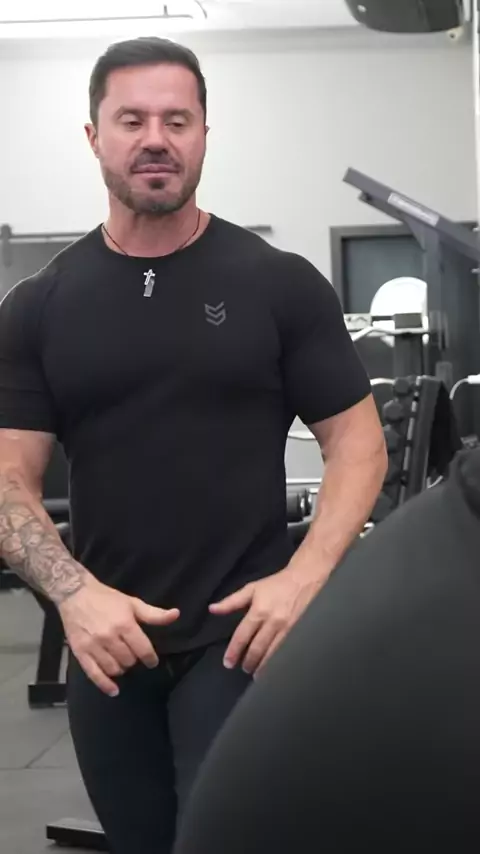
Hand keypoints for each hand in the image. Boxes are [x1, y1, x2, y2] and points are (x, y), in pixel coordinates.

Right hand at [59, 577, 179, 696]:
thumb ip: (154, 614)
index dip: (150, 658)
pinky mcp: (80, 653)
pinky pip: (94, 674)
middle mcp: (110, 637)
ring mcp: (94, 646)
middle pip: (129, 661)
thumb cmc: (107, 598)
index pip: (143, 650)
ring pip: (114, 669)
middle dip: (134, 660)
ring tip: (121, 662)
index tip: (152, 661)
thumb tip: (176, 615)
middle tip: (132, 655)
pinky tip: (114, 690)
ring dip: (121, 669)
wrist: (75, 594)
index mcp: (125, 624)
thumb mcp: (132, 603)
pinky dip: (105, 685)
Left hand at [209, 567, 320, 676]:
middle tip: (244, 668)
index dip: (234, 651)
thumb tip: (211, 609)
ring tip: (256, 673)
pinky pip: (287, 652)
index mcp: (259, 611)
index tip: (228, 663)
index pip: (242, 636)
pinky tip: (274, 668)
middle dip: (248, 662)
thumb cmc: (276, 585)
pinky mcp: (300, 634)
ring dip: (263, 667)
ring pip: (273, 654)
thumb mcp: (251, 589)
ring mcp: (288, 629)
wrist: (305, 579)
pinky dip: (279, 662)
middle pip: (257, 648)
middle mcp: (273, 622)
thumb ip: (231, 602)